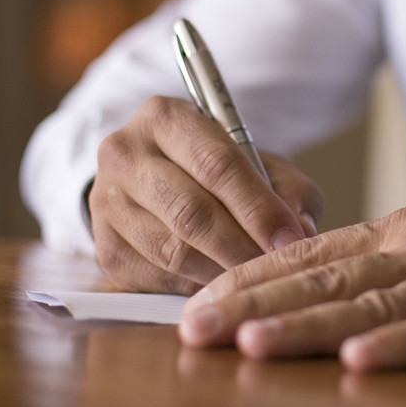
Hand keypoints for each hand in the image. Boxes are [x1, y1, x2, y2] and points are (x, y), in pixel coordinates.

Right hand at [88, 96, 322, 293]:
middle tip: (276, 268)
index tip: (292, 239)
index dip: (259, 208)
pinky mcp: (105, 248)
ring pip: (172, 250)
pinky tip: (222, 286)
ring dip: (221, 272)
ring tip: (256, 279)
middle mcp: (125, 155)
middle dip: (242, 246)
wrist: (155, 179)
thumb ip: (289, 190)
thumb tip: (301, 233)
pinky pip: (157, 278)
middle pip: (191, 212)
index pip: (217, 165)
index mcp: (165, 118)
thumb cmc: (218, 169)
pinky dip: (196, 288)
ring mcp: (107, 203)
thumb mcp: (260, 163)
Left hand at [178, 187, 405, 369]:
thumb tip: (331, 286)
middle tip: (191, 329)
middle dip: (254, 303)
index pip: (314, 252)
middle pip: (326, 277)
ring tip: (250, 344)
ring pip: (372, 304)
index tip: (198, 297)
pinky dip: (402, 344)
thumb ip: (395, 259)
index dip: (253, 276)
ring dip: (307, 324)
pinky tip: (360, 358)